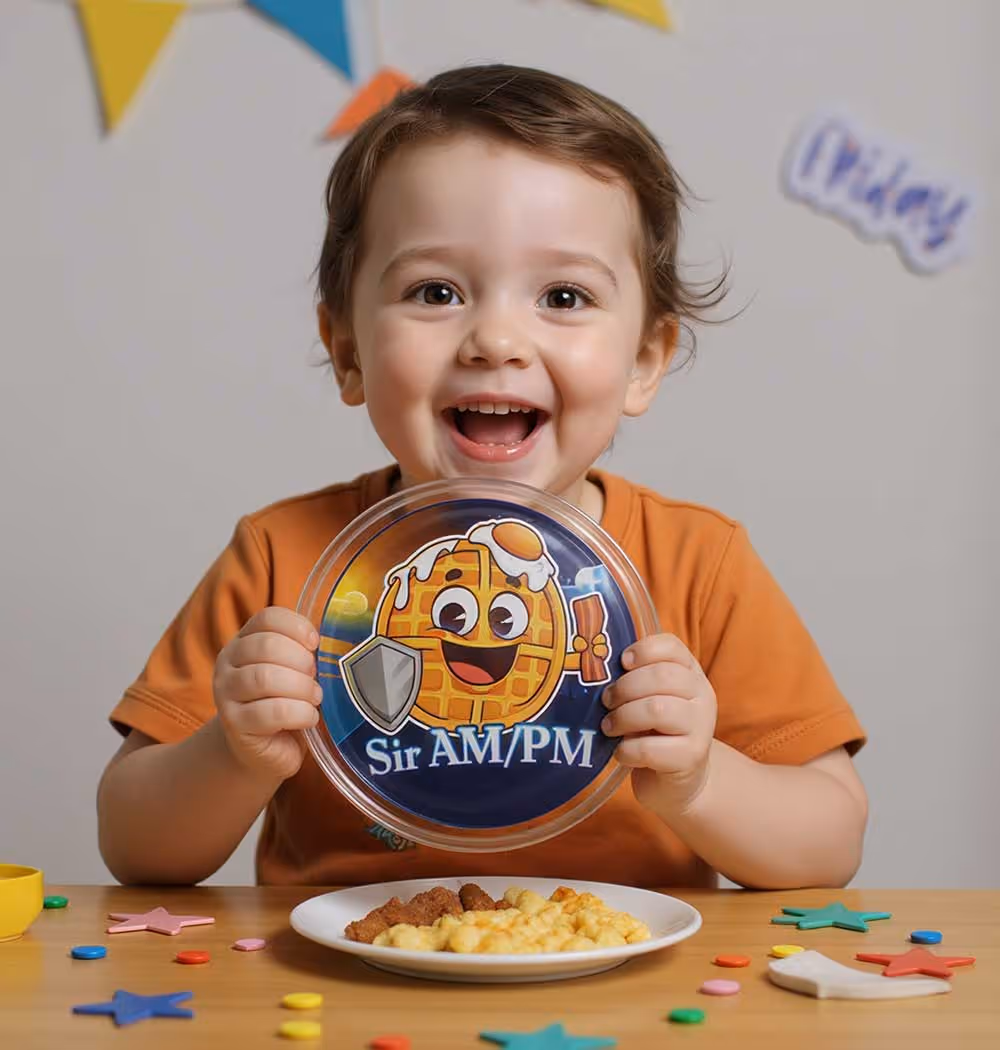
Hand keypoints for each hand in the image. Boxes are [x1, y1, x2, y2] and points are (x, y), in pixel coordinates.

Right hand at [213, 607, 321, 781]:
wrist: (265, 749)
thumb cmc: (286, 702)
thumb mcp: (294, 671)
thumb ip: (306, 652)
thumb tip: (338, 640)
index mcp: (245, 641)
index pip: (268, 618)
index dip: (297, 627)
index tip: (316, 644)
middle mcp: (228, 662)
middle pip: (266, 646)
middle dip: (301, 661)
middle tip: (316, 676)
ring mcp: (226, 693)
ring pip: (265, 677)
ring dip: (301, 687)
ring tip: (315, 697)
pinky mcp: (234, 724)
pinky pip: (271, 711)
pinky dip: (299, 713)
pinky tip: (309, 718)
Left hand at [600, 633, 716, 814]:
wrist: (677, 781)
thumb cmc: (654, 732)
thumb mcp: (647, 698)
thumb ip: (634, 679)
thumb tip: (595, 667)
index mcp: (690, 672)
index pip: (672, 646)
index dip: (643, 650)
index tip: (622, 663)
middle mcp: (702, 694)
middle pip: (663, 676)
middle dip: (625, 688)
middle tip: (606, 702)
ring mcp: (701, 726)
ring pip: (658, 709)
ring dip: (623, 717)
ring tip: (609, 727)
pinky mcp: (692, 757)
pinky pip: (651, 748)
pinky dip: (627, 750)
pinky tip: (621, 752)